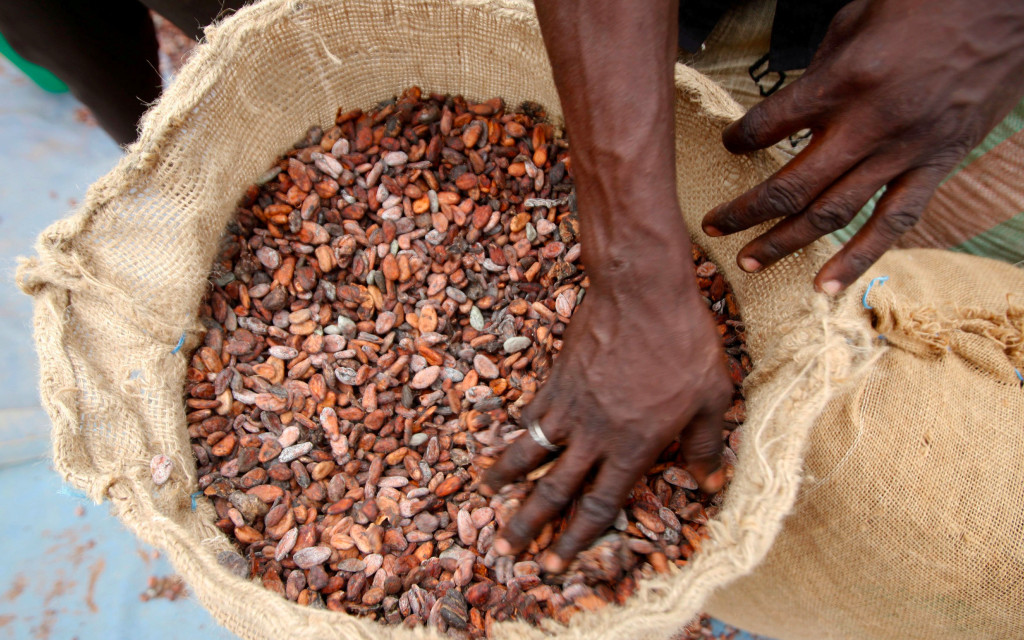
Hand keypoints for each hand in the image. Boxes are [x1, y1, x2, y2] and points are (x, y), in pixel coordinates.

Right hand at [480, 268, 730, 571]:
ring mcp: (569, 406)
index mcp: (632, 447)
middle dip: (529, 524)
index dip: (576, 539)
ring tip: (486, 497)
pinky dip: (519, 431)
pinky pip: (532, 414)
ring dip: (505, 478)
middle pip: (554, 490)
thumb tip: (712, 484)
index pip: (598, 505)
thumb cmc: (684, 343)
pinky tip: (513, 438)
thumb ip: (705, 445)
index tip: (556, 563)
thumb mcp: (711, 398)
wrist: (642, 293)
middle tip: (507, 551)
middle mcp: (594, 435)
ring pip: (528, 452)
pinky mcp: (556, 378)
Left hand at [702, 0, 1023, 293]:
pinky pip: (891, 223)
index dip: (740, 138)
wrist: (1003, 10)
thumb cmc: (923, 6)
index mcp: (843, 82)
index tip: (729, 144)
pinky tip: (826, 286)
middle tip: (714, 227)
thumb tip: (788, 111)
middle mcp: (869, 126)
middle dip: (746, 211)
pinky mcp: (935, 166)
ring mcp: (903, 152)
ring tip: (749, 263)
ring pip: (834, 214)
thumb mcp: (854, 22)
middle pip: (794, 185)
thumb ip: (817, 74)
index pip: (769, 124)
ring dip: (786, 242)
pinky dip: (857, 259)